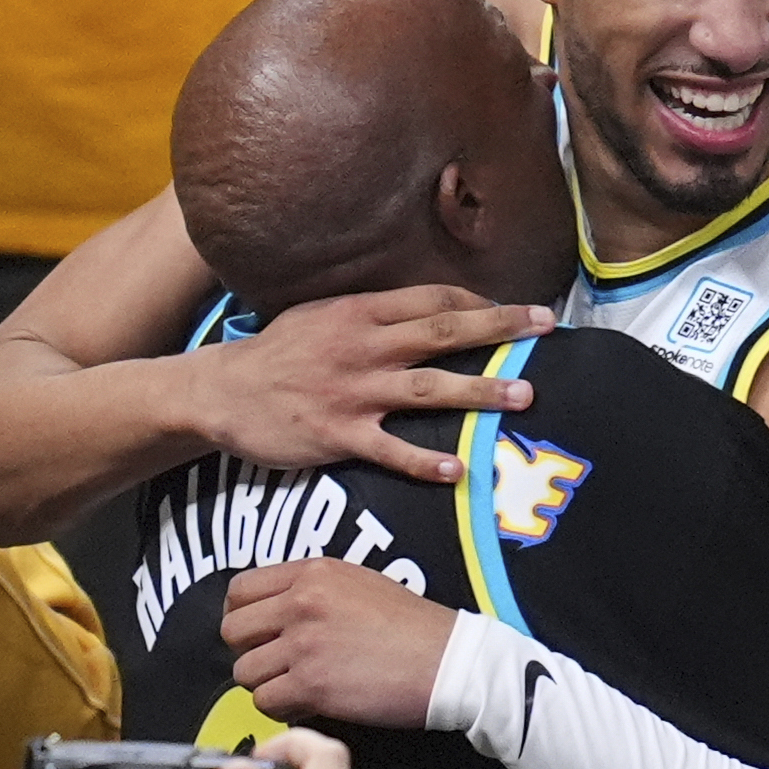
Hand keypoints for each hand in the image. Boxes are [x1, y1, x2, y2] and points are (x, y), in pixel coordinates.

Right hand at [184, 287, 550, 485]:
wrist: (222, 392)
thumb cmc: (278, 352)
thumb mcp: (322, 314)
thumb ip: (372, 312)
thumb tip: (425, 308)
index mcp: (359, 311)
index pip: (432, 299)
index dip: (479, 302)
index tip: (519, 308)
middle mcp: (362, 347)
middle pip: (441, 334)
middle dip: (499, 329)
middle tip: (546, 328)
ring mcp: (351, 392)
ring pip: (427, 389)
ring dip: (478, 393)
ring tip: (523, 396)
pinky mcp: (337, 435)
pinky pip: (389, 450)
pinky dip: (422, 461)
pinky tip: (456, 469)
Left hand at [224, 559, 457, 726]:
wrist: (448, 660)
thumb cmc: (412, 625)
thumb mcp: (359, 583)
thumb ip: (313, 590)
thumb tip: (276, 613)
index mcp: (312, 572)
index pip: (239, 589)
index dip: (242, 616)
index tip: (258, 633)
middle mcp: (301, 602)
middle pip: (232, 631)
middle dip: (249, 652)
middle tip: (276, 664)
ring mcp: (304, 644)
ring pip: (244, 672)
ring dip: (266, 685)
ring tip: (296, 688)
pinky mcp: (312, 685)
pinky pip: (265, 703)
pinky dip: (281, 709)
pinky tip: (308, 705)